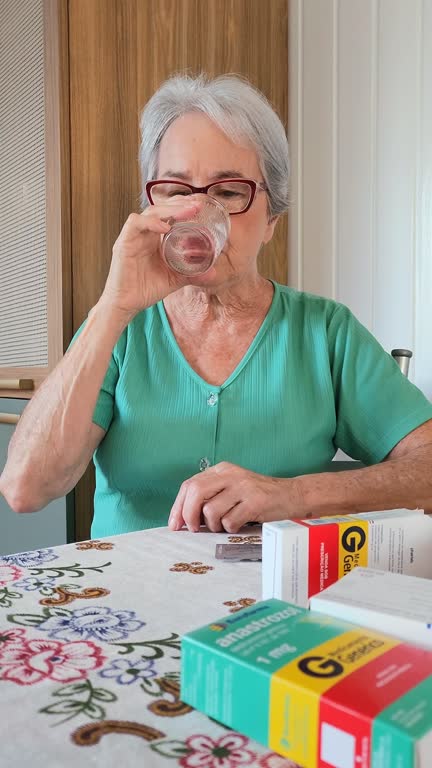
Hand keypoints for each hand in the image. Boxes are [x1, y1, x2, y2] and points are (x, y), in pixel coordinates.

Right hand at [100, 198, 216, 319]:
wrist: (126, 305)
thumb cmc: (146, 290)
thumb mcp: (174, 279)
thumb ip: (192, 274)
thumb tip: (214, 273)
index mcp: (154, 238)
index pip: (168, 214)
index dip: (183, 207)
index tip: (200, 207)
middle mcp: (144, 234)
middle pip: (160, 208)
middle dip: (179, 203)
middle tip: (197, 205)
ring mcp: (133, 237)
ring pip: (150, 212)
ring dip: (169, 209)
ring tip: (187, 211)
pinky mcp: (124, 244)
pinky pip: (135, 224)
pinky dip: (151, 223)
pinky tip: (166, 228)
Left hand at [168, 462, 302, 532]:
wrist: (293, 495)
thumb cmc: (259, 497)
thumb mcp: (233, 488)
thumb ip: (212, 496)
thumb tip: (185, 518)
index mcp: (222, 470)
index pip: (190, 484)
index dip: (178, 506)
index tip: (175, 524)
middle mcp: (231, 474)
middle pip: (195, 493)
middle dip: (189, 515)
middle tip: (194, 529)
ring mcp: (243, 487)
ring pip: (211, 510)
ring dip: (213, 525)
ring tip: (224, 526)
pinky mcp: (255, 502)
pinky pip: (230, 521)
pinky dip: (230, 528)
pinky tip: (239, 525)